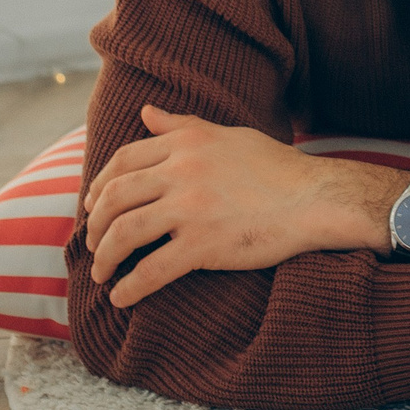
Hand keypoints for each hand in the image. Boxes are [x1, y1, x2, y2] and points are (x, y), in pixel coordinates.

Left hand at [85, 105, 404, 307]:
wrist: (317, 199)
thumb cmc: (278, 168)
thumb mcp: (228, 136)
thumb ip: (183, 126)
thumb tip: (146, 112)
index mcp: (186, 144)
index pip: (123, 161)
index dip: (100, 185)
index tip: (93, 205)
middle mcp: (182, 172)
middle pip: (115, 197)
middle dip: (96, 224)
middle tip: (93, 242)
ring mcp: (191, 209)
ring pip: (124, 233)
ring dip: (105, 256)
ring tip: (102, 272)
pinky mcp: (203, 245)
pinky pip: (152, 269)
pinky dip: (130, 287)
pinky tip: (121, 297)